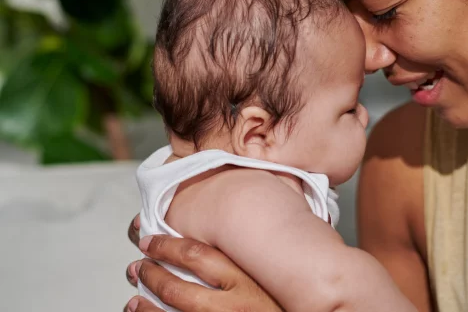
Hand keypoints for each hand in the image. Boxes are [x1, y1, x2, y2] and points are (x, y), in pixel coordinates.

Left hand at [125, 217, 281, 311]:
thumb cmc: (292, 304)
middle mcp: (233, 306)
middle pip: (178, 288)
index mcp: (249, 281)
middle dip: (151, 274)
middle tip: (137, 267)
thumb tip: (272, 208)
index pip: (197, 255)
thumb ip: (268, 254)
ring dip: (145, 306)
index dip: (167, 245)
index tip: (150, 240)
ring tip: (132, 299)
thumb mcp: (285, 278)